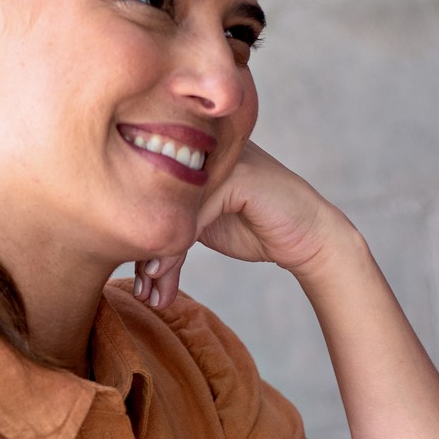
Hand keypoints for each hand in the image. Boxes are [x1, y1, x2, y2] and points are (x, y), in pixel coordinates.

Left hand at [132, 141, 351, 308]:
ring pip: (172, 208)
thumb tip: (132, 262)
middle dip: (144, 250)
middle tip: (140, 290)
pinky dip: (176, 247)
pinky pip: (195, 212)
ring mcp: (222, 158)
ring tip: (150, 290)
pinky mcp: (238, 176)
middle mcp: (202, 148)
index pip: (148, 191)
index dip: (136, 236)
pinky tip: (163, 273)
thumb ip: (169, 228)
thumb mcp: (200, 227)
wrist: (306, 237)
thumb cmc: (254, 229)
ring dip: (158, 255)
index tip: (135, 281)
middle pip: (155, 199)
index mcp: (189, 152)